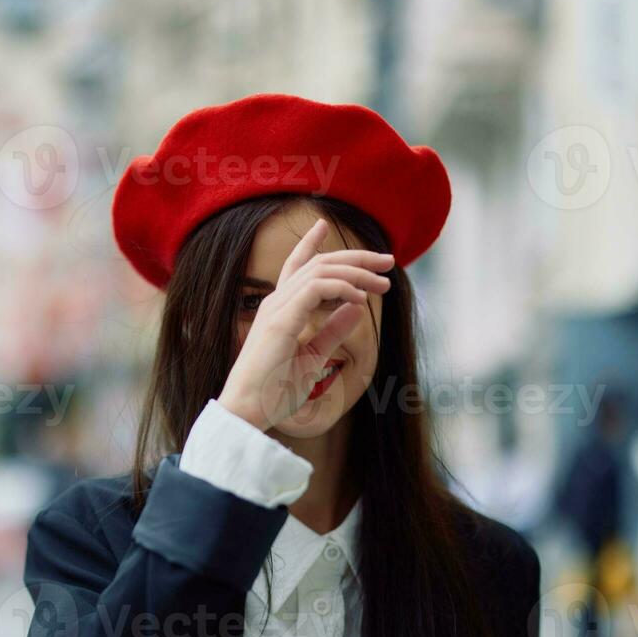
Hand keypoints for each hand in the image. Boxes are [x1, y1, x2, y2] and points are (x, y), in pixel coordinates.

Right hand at [217, 218, 393, 430]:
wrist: (250, 410)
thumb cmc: (275, 391)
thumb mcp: (313, 358)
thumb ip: (332, 332)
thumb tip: (355, 309)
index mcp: (281, 310)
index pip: (296, 266)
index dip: (310, 244)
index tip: (323, 226)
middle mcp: (277, 302)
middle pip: (319, 263)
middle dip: (356, 257)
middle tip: (387, 260)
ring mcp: (277, 308)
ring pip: (321, 270)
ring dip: (357, 272)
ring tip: (382, 284)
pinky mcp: (282, 320)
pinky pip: (318, 288)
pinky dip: (343, 288)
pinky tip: (361, 299)